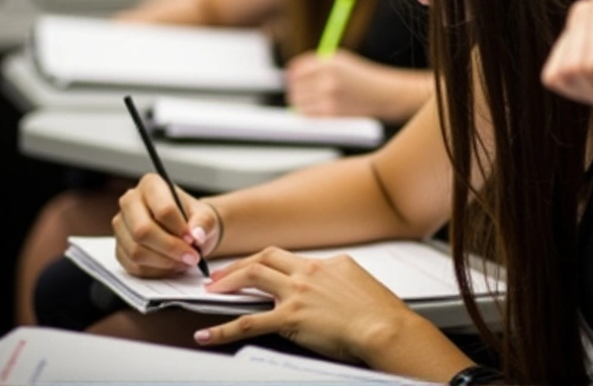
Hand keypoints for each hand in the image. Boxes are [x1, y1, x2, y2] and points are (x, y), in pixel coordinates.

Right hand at [112, 173, 220, 277]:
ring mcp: (121, 226)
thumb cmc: (193, 219)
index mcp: (151, 185)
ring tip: (184, 261)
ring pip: (136, 251)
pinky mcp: (119, 248)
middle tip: (191, 257)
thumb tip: (196, 235)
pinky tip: (171, 266)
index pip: (162, 209)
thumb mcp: (206, 216)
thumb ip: (203, 223)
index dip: (179, 228)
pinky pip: (134, 266)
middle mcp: (130, 202)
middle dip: (170, 248)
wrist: (186, 231)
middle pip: (142, 231)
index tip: (193, 239)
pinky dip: (156, 271)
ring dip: (164, 262)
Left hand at [195, 247, 417, 363]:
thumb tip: (332, 286)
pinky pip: (247, 322)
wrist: (385, 327)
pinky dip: (222, 330)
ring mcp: (297, 294)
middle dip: (239, 265)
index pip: (287, 257)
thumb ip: (339, 280)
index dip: (265, 261)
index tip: (254, 266)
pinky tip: (207, 335)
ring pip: (252, 277)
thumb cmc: (380, 312)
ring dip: (227, 282)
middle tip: (222, 275)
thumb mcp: (359, 283)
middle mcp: (308, 273)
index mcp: (326, 263)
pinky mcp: (290, 319)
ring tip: (211, 291)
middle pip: (264, 258)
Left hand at [286, 49, 386, 117]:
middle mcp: (327, 77)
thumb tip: (290, 71)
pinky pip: (308, 114)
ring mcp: (328, 96)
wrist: (384, 94)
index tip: (294, 81)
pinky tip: (321, 110)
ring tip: (315, 101)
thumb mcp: (341, 61)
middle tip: (303, 94)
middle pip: (295, 86)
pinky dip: (309, 113)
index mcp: (329, 62)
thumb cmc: (362, 78)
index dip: (293, 76)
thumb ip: (316, 63)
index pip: (296, 69)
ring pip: (299, 101)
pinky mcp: (331, 112)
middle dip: (296, 90)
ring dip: (302, 103)